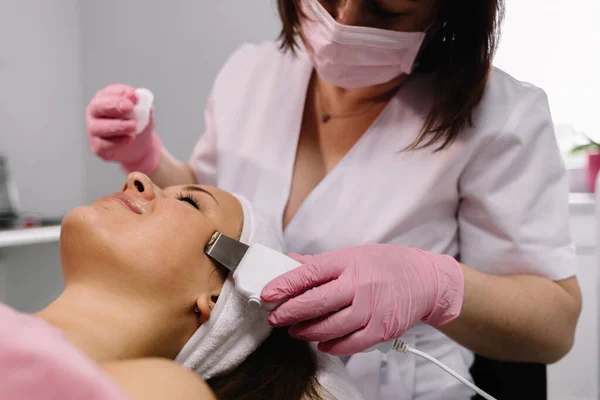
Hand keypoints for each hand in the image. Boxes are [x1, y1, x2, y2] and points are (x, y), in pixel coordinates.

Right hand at [86, 84, 161, 173]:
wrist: (139, 144)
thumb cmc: (138, 122)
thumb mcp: (144, 112)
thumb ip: (142, 105)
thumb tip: (142, 100)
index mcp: (104, 99)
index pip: (108, 93)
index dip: (120, 93)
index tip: (135, 97)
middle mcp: (94, 113)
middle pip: (98, 106)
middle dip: (114, 105)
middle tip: (129, 107)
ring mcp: (93, 130)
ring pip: (98, 127)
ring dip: (117, 125)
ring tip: (134, 125)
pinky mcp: (97, 147)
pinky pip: (104, 144)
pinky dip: (118, 141)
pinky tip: (130, 138)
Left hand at [261, 244, 463, 355]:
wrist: (425, 279)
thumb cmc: (386, 264)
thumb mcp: (353, 254)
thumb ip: (321, 263)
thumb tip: (290, 263)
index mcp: (348, 261)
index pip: (309, 273)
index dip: (284, 285)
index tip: (267, 294)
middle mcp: (359, 284)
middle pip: (316, 303)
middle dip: (289, 312)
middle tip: (274, 317)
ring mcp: (371, 309)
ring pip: (330, 327)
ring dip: (307, 331)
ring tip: (294, 330)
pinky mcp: (381, 329)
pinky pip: (350, 343)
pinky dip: (331, 345)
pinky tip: (321, 343)